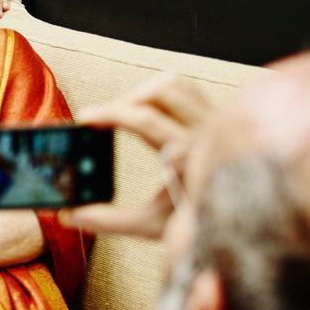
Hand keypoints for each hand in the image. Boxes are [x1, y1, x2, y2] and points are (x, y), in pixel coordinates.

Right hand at [62, 74, 210, 238]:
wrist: (240, 223)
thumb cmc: (198, 224)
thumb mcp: (150, 225)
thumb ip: (108, 221)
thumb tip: (68, 215)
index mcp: (189, 155)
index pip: (145, 119)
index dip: (110, 114)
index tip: (84, 119)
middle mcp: (205, 132)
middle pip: (159, 92)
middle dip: (122, 101)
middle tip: (98, 118)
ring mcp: (214, 121)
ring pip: (174, 83)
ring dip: (142, 92)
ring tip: (121, 112)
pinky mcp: (215, 117)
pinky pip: (187, 89)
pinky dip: (161, 92)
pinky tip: (146, 109)